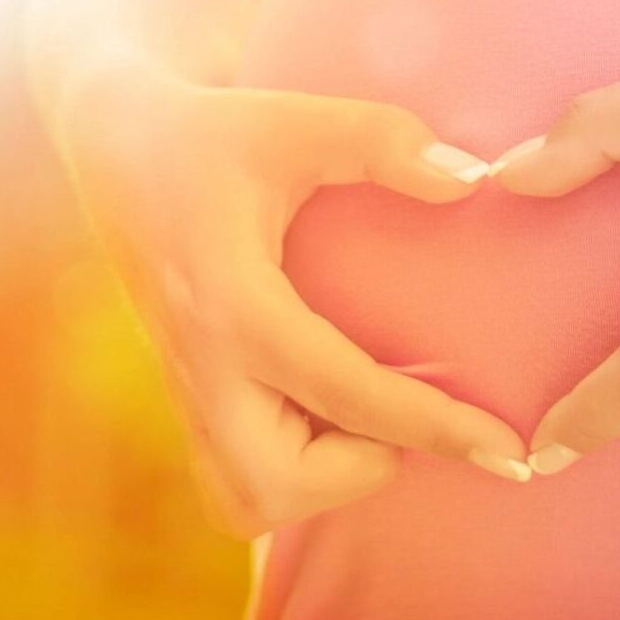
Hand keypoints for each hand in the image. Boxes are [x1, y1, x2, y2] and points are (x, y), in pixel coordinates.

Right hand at [55, 60, 530, 536]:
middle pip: (271, 485)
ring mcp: (185, 390)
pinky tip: (322, 411)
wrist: (113, 147)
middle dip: (355, 468)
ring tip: (357, 409)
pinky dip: (287, 472)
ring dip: (317, 478)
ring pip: (245, 500)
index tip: (506, 452)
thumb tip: (472, 180)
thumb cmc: (212, 133)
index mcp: (231, 302)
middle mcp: (201, 364)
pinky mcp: (186, 398)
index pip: (344, 392)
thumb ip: (381, 141)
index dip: (433, 426)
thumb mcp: (293, 119)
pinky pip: (232, 484)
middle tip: (393, 403)